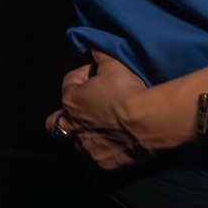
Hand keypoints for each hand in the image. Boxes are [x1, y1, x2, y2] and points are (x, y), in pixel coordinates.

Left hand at [46, 49, 154, 169]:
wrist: (150, 121)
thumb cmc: (128, 90)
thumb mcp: (114, 65)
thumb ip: (100, 54)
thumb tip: (94, 45)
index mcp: (70, 101)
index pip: (69, 83)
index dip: (82, 76)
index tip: (96, 74)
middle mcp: (73, 127)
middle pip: (58, 121)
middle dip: (69, 113)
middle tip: (87, 107)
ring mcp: (88, 147)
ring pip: (77, 141)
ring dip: (85, 132)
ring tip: (102, 126)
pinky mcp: (104, 162)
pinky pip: (98, 155)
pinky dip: (104, 148)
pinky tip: (116, 141)